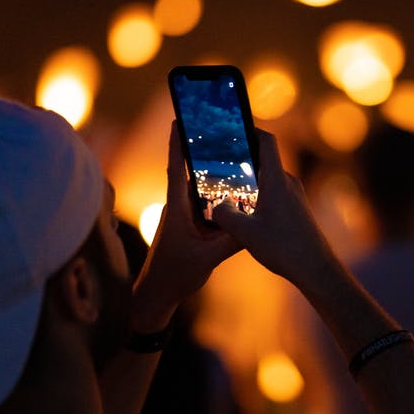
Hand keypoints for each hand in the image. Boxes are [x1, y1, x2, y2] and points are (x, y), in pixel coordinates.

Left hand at [131, 122, 240, 329]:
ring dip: (210, 172)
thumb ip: (231, 241)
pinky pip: (204, 205)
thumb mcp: (208, 258)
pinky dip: (216, 195)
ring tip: (230, 154)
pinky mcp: (189, 227)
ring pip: (198, 188)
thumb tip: (256, 224)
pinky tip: (233, 192)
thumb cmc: (175, 276)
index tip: (180, 118)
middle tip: (217, 128)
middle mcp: (178, 207)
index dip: (179, 142)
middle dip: (201, 149)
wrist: (157, 296)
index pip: (177, 168)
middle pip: (190, 171)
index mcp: (177, 209)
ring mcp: (182, 217)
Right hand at [212, 129, 335, 289]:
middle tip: (220, 158)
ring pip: (269, 179)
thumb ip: (224, 215)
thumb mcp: (244, 233)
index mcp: (277, 180)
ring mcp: (295, 197)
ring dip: (251, 180)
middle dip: (243, 157)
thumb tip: (216, 207)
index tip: (233, 125)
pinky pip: (275, 194)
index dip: (250, 129)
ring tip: (228, 186)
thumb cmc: (284, 248)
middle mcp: (289, 183)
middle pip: (265, 160)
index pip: (267, 141)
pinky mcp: (297, 210)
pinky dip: (259, 195)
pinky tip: (246, 211)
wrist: (317, 269)